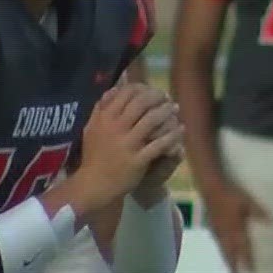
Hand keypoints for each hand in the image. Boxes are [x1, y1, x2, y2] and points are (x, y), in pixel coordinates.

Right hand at [72, 83, 181, 211]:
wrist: (94, 184)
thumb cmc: (94, 155)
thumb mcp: (91, 128)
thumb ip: (101, 107)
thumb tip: (114, 88)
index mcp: (104, 118)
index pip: (126, 93)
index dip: (142, 88)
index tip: (151, 89)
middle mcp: (115, 127)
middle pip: (141, 103)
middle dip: (157, 97)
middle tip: (166, 97)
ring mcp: (127, 144)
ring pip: (152, 120)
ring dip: (167, 111)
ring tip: (175, 108)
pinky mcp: (138, 159)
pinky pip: (160, 144)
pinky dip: (173, 135)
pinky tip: (180, 130)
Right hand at [199, 179, 268, 272]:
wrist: (210, 187)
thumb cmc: (230, 194)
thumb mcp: (248, 201)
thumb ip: (259, 212)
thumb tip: (272, 223)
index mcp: (235, 229)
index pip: (242, 250)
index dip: (247, 261)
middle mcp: (225, 234)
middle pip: (230, 254)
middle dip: (233, 266)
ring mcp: (217, 230)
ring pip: (222, 250)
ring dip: (226, 260)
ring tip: (230, 268)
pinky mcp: (211, 225)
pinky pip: (217, 242)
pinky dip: (221, 249)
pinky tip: (221, 249)